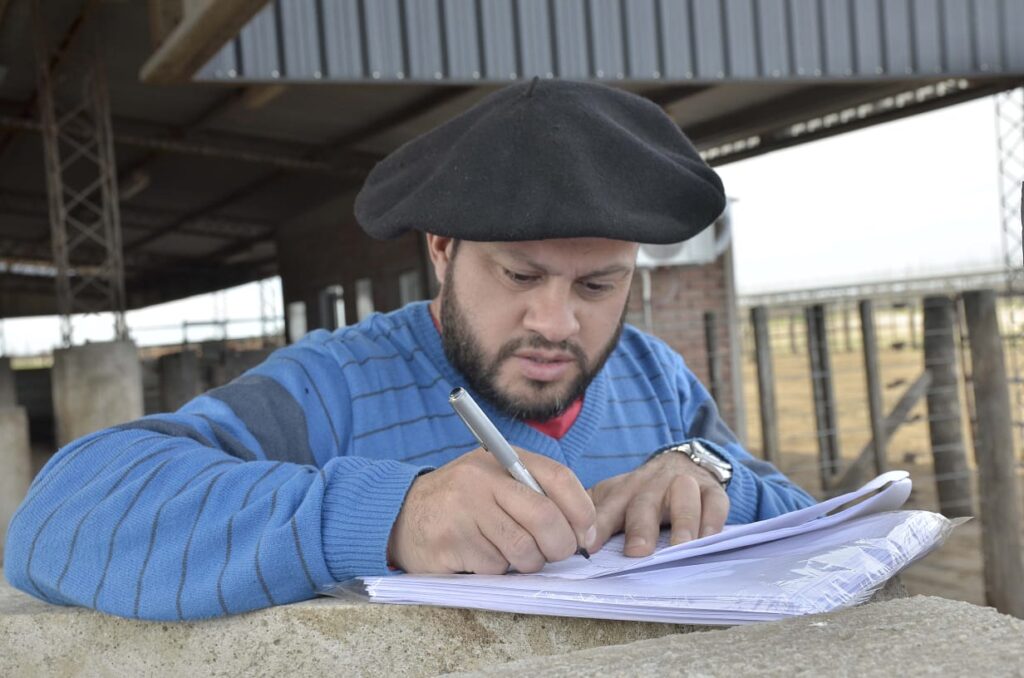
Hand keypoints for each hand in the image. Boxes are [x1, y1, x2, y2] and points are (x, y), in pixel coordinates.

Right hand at [388, 448, 596, 573]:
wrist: (403, 513)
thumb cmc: (464, 501)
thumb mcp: (496, 480)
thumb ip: (536, 494)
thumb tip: (584, 531)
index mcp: (502, 459)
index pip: (558, 477)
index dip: (581, 510)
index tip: (587, 534)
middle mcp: (482, 479)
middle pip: (544, 518)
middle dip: (560, 546)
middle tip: (556, 554)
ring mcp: (462, 510)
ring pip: (523, 549)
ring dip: (528, 563)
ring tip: (514, 555)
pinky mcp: (449, 542)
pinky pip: (494, 567)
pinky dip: (497, 570)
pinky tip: (481, 556)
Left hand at [588, 451, 729, 556]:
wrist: (683, 462)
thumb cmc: (644, 493)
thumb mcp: (617, 500)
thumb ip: (598, 519)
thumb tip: (571, 544)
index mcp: (623, 491)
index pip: (607, 509)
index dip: (599, 527)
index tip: (589, 549)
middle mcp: (652, 485)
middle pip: (644, 503)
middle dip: (640, 527)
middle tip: (637, 552)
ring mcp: (684, 485)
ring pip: (683, 497)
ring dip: (682, 522)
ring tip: (681, 547)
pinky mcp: (712, 491)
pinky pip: (715, 502)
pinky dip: (712, 520)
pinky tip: (708, 538)